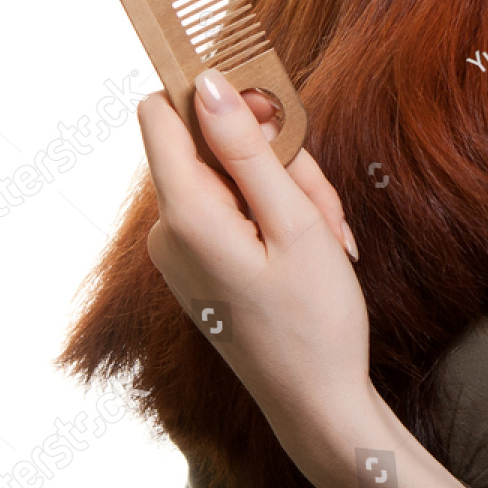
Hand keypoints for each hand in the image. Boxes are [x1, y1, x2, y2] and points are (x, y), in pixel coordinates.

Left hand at [140, 69, 370, 444]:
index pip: (162, 110)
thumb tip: (208, 82)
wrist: (318, 406)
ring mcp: (181, 248)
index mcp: (184, 215)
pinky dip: (278, 216)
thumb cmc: (315, 319)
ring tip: (325, 238)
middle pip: (213, 143)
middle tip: (322, 206)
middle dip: (275, 157)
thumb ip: (247, 147)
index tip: (270, 107)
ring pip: (234, 175)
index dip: (214, 93)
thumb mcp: (294, 221)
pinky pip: (235, 207)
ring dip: (287, 190)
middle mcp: (168, 228)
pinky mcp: (199, 261)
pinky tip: (311, 250)